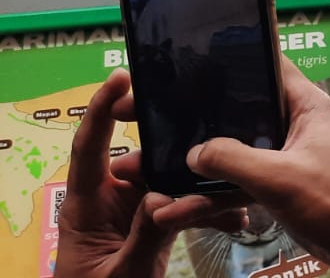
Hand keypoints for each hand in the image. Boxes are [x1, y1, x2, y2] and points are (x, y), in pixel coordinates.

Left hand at [57, 69, 244, 277]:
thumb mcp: (122, 274)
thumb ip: (142, 235)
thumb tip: (163, 197)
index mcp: (85, 206)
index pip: (89, 148)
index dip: (100, 111)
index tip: (120, 79)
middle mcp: (111, 200)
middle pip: (145, 158)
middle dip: (177, 152)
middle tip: (209, 143)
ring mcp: (137, 211)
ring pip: (173, 182)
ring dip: (203, 188)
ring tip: (234, 196)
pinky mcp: (158, 225)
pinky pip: (187, 207)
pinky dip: (211, 212)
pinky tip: (236, 219)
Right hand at [157, 53, 329, 277]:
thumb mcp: (279, 176)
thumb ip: (232, 160)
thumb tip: (192, 153)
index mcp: (304, 104)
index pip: (264, 65)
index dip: (227, 60)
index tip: (184, 61)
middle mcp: (293, 123)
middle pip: (236, 112)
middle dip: (194, 121)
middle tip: (147, 119)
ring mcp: (283, 155)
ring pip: (230, 154)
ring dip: (192, 169)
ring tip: (143, 173)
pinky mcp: (277, 185)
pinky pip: (236, 185)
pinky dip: (209, 198)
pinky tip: (173, 211)